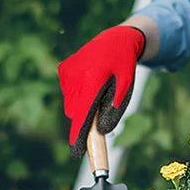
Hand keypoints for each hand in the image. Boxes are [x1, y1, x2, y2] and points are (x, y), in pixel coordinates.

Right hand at [58, 26, 144, 157]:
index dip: (78, 134)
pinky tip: (89, 79)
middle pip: (75, 112)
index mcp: (92, 79)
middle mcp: (76, 76)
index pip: (82, 113)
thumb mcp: (126, 84)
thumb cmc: (123, 63)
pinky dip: (76, 93)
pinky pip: (68, 92)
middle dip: (84, 117)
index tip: (75, 151)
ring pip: (70, 104)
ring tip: (96, 88)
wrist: (114, 38)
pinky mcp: (63, 70)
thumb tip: (102, 130)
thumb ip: (115, 107)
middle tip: (99, 106)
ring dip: (81, 104)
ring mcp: (67, 73)